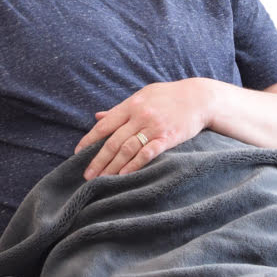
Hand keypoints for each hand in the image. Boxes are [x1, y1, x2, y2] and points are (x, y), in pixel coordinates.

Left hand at [74, 79, 213, 178]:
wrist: (198, 98)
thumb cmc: (168, 96)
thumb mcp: (142, 96)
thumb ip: (120, 109)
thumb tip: (97, 117)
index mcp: (131, 105)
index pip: (104, 125)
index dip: (89, 140)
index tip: (77, 153)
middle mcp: (139, 116)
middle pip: (113, 141)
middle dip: (98, 160)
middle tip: (87, 175)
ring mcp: (153, 127)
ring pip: (127, 149)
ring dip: (112, 167)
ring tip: (102, 180)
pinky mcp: (167, 137)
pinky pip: (147, 153)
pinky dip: (134, 165)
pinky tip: (124, 176)